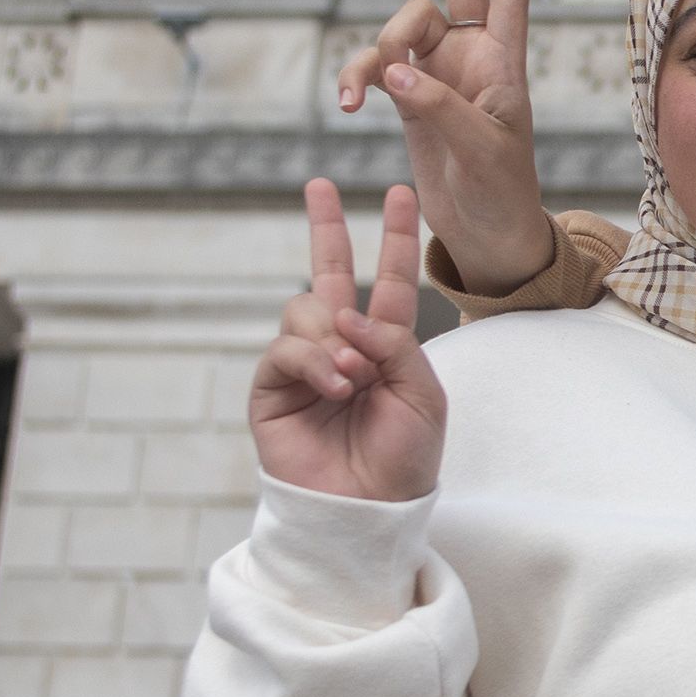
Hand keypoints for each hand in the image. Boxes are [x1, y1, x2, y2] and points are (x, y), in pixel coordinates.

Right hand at [249, 180, 446, 502]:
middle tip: (319, 185)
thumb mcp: (422, 394)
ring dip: (334, 336)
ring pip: (306, 310)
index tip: (399, 194)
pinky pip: (286, 349)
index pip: (389, 280)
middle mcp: (342, 347)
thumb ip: (394, 343)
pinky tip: (336, 385)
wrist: (368, 511)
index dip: (395, 238)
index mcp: (386, 346)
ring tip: (355, 376)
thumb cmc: (403, 459)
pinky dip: (314, 361)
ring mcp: (304, 366)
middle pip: (328, 274)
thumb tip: (345, 313)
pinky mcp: (272, 389)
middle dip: (326, 227)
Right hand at [333, 0, 554, 295]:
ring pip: (400, 29)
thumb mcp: (479, 151)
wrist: (485, 234)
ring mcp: (438, 73)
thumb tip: (393, 70)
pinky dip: (357, 78)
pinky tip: (349, 104)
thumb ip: (438, 106)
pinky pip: (374, 68)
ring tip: (364, 91)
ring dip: (377, 50)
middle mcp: (473, 58)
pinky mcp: (408, 97)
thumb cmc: (501, 192)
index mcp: (505, 64)